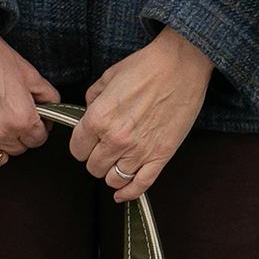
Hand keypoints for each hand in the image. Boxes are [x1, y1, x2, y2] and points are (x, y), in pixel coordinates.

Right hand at [0, 10, 56, 180]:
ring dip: (3, 144)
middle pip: (21, 148)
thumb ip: (48, 97)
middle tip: (13, 114)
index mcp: (22, 117)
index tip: (32, 117)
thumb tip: (52, 111)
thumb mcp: (30, 73)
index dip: (38, 127)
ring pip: (1, 157)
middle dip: (21, 134)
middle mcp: (1, 132)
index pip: (39, 139)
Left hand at [71, 29, 211, 202]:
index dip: (81, 145)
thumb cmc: (145, 66)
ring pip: (114, 179)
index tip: (87, 141)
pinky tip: (121, 193)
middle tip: (103, 149)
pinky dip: (129, 193)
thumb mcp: (108, 77)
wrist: (181, 65)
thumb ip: (93, 99)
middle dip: (95, 158)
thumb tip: (88, 112)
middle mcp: (116, 139)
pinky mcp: (161, 156)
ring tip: (116, 161)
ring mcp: (140, 150)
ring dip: (112, 172)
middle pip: (94, 168)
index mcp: (99, 118)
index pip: (77, 149)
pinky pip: (140, 185)